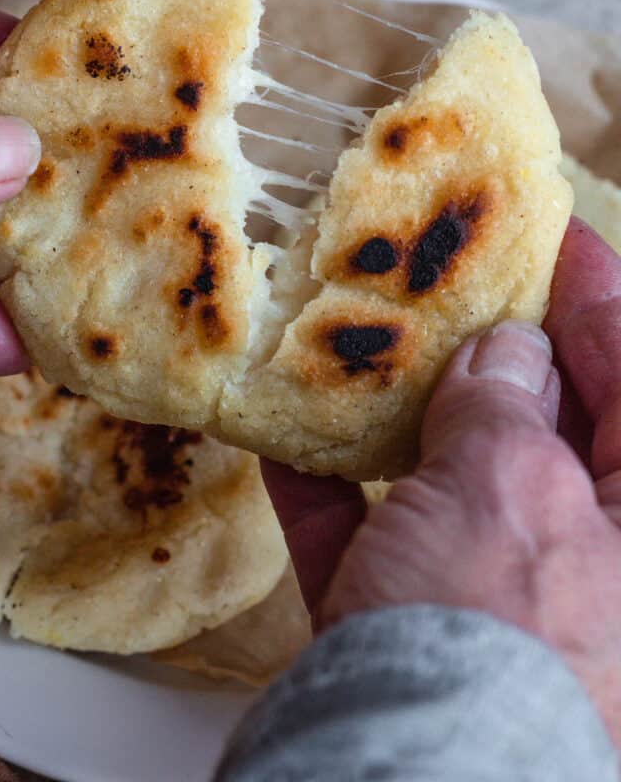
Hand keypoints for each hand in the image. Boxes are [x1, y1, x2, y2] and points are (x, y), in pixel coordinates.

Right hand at [263, 218, 620, 747]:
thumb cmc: (496, 638)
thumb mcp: (509, 487)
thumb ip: (505, 407)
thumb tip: (506, 356)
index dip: (588, 291)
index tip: (548, 230)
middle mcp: (583, 557)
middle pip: (538, 421)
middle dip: (487, 348)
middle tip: (443, 274)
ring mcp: (490, 595)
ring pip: (446, 477)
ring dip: (395, 413)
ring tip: (358, 338)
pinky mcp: (409, 629)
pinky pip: (371, 536)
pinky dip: (329, 490)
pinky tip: (279, 433)